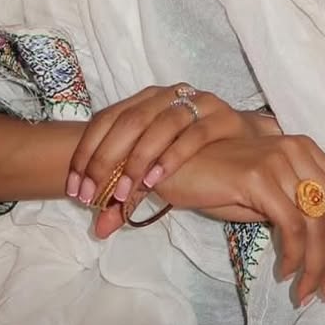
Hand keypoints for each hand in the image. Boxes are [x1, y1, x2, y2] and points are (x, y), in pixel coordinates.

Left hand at [65, 84, 275, 225]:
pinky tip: (158, 180)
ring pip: (160, 124)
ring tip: (123, 192)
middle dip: (105, 160)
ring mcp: (198, 103)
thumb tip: (100, 229)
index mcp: (146, 100)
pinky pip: (195, 134)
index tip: (75, 189)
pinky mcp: (224, 117)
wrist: (249, 146)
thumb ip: (129, 195)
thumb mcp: (155, 174)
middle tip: (93, 195)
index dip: (85, 154)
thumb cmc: (197, 161)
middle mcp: (168, 96)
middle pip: (128, 121)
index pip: (106, 119)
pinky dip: (172, 157)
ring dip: (137, 160)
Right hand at [133, 132, 324, 305]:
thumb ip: (296, 208)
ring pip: (318, 223)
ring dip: (316, 266)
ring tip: (305, 292)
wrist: (173, 165)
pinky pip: (291, 225)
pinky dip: (294, 255)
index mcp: (307, 151)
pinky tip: (284, 271)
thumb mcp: (265, 192)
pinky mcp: (258, 177)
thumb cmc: (217, 181)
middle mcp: (299, 150)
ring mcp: (279, 160)